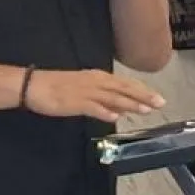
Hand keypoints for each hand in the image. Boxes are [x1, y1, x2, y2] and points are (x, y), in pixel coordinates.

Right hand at [24, 68, 165, 122]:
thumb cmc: (59, 86)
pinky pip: (93, 107)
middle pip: (124, 89)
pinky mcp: (75, 102)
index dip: (143, 91)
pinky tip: (115, 117)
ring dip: (130, 103)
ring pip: (113, 97)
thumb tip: (122, 108)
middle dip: (143, 96)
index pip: (126, 84)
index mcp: (99, 77)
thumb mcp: (85, 89)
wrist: (34, 85)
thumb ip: (104, 98)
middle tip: (160, 103)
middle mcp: (96, 82)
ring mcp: (87, 92)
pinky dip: (105, 111)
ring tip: (145, 110)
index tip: (158, 97)